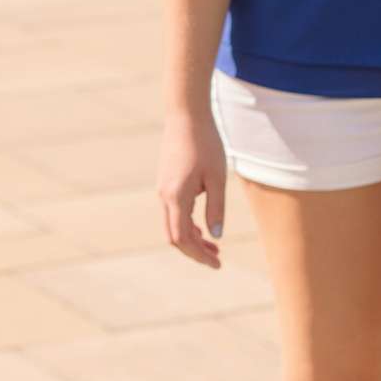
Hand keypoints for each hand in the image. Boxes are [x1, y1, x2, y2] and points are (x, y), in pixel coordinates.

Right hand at [156, 106, 227, 268]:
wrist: (186, 115)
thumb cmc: (205, 144)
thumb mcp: (217, 178)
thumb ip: (216, 208)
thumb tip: (216, 236)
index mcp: (176, 196)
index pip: (183, 238)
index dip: (199, 255)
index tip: (218, 265)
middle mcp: (164, 195)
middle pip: (174, 236)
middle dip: (195, 251)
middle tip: (218, 259)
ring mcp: (163, 189)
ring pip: (172, 224)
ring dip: (192, 238)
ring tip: (214, 246)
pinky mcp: (166, 182)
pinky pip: (173, 212)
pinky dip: (187, 224)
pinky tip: (203, 226)